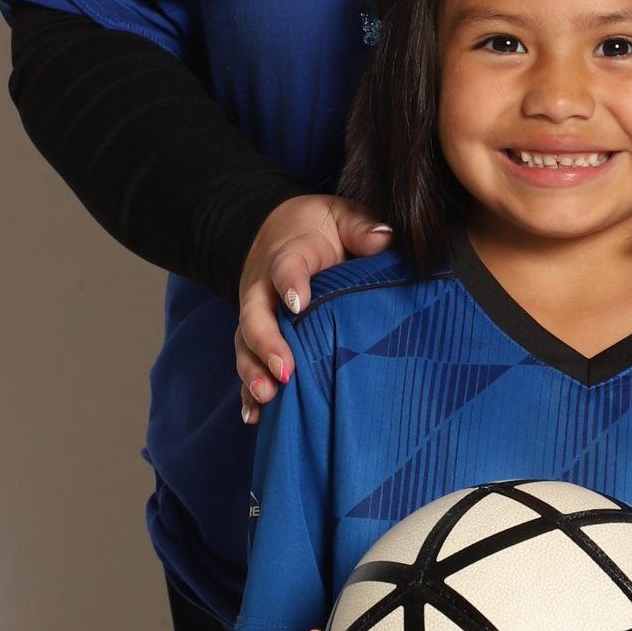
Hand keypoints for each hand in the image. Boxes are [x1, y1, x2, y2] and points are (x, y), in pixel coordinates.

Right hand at [238, 195, 391, 420]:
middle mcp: (263, 290)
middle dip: (267, 344)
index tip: (298, 302)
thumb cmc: (319, 228)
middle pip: (255, 316)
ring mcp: (257, 316)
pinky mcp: (256, 339)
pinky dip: (248, 391)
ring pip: (246, 346)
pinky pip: (248, 365)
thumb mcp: (341, 215)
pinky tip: (254, 415)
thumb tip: (385, 238)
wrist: (277, 231)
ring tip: (267, 397)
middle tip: (284, 370)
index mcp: (288, 254)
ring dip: (254, 372)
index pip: (285, 266)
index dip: (289, 283)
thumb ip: (360, 226)